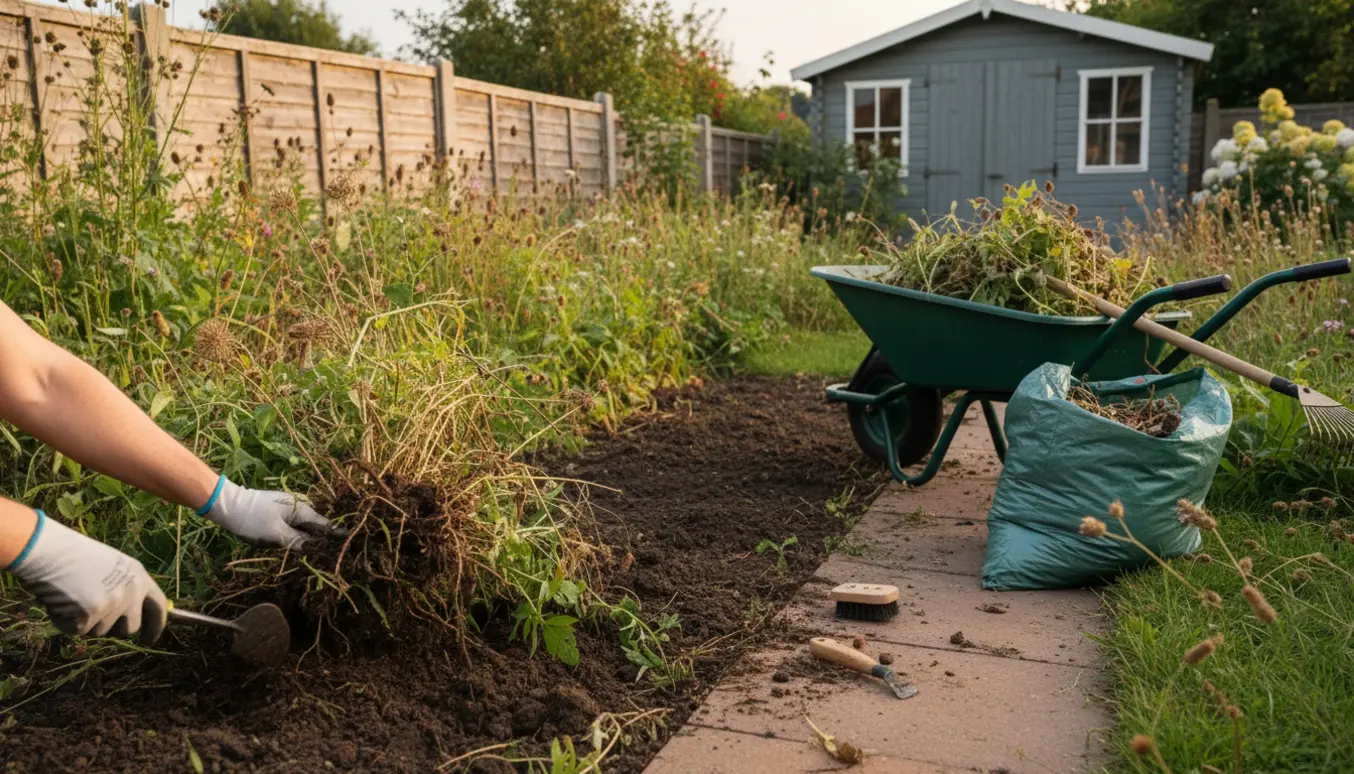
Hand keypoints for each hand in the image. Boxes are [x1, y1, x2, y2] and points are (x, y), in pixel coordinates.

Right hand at [9, 511, 167, 644]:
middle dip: (113, 628)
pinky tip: (61, 601)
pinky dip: (66, 621)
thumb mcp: (111, 567)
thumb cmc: (74, 557)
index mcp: (139, 576)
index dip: (155, 626)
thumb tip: (126, 618)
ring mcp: (112, 605)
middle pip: (129, 628)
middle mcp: (131, 592)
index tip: (148, 640)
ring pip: (100, 631)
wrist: (50, 551)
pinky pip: (77, 631)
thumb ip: (124, 589)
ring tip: (73, 596)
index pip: (159, 608)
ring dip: (85, 621)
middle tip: (93, 615)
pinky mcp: (90, 616)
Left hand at [203, 478, 341, 548]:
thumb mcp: (276, 534)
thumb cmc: (253, 519)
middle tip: (333, 558)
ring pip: (305, 529)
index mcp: (302, 510)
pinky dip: (298, 537)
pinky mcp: (279, 515)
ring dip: (310, 540)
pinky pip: (295, 528)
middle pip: (317, 528)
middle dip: (323, 541)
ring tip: (319, 556)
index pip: (326, 526)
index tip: (349, 547)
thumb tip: (316, 550)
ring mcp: (289, 510)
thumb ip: (298, 542)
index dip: (336, 538)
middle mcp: (300, 508)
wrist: (228, 505)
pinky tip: (300, 548)